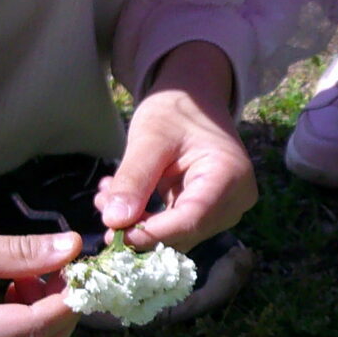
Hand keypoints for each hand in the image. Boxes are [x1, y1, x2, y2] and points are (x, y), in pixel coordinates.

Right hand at [0, 212, 80, 336]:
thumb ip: (21, 253)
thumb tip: (74, 249)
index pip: (34, 328)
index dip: (68, 299)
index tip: (84, 266)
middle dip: (61, 317)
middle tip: (64, 273)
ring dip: (42, 323)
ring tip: (33, 276)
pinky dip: (20, 328)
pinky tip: (14, 291)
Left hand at [96, 40, 255, 250]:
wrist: (194, 101)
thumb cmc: (176, 109)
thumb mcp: (149, 137)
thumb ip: (133, 179)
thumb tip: (115, 222)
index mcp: (230, 175)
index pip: (192, 219)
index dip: (153, 233)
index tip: (114, 233)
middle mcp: (236, 199)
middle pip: (185, 232)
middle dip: (140, 226)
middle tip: (101, 204)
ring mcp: (226, 209)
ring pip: (177, 235)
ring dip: (138, 223)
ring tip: (107, 195)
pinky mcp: (210, 214)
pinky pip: (175, 228)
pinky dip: (146, 218)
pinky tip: (121, 198)